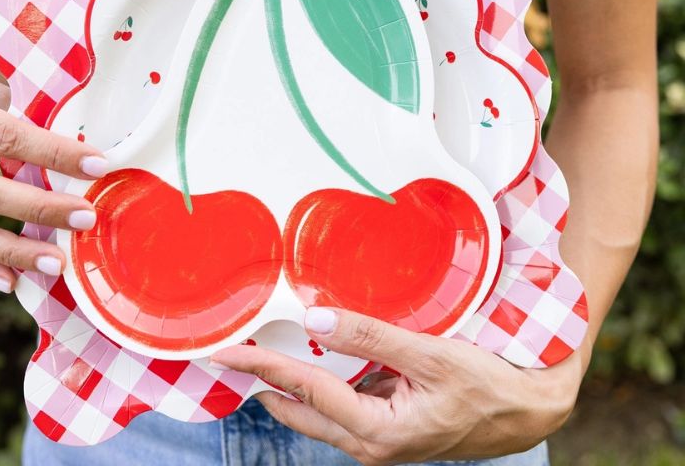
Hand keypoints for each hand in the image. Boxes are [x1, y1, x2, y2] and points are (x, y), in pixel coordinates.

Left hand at [210, 307, 584, 464]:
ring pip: (318, 408)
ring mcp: (378, 435)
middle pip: (300, 409)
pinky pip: (341, 402)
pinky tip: (315, 356)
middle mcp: (370, 442)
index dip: (263, 366)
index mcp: (376, 432)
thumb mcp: (431, 356)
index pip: (305, 390)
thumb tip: (315, 316)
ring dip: (290, 381)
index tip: (229, 351)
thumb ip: (370, 337)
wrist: (530, 411)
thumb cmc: (489, 387)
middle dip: (264, 381)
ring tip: (261, 351)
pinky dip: (320, 381)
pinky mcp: (388, 423)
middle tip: (233, 353)